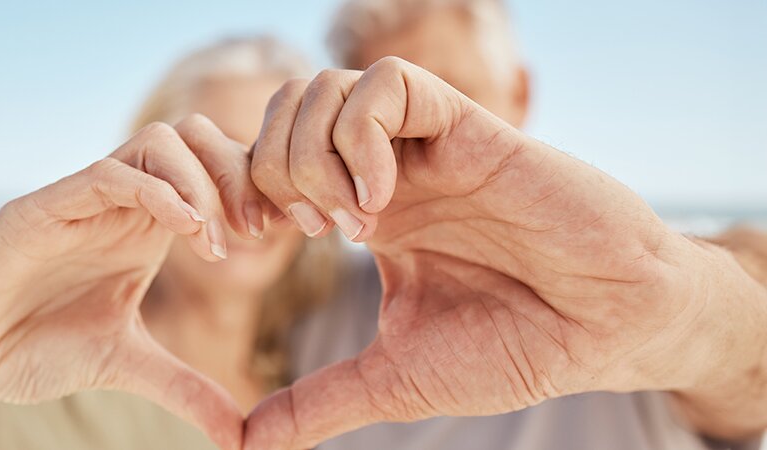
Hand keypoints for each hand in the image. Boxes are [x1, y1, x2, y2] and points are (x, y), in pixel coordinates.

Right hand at [0, 115, 262, 449]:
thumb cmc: (31, 346)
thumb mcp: (126, 364)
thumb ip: (184, 387)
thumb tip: (241, 436)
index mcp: (144, 224)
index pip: (213, 170)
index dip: (258, 191)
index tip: (289, 233)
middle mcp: (119, 202)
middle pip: (196, 137)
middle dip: (240, 174)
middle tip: (261, 230)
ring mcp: (81, 199)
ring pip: (158, 141)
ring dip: (203, 182)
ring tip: (218, 243)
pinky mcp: (42, 208)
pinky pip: (109, 174)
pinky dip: (157, 193)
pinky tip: (187, 236)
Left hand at [245, 57, 766, 447]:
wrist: (604, 330)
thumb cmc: (513, 348)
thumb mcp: (394, 379)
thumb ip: (319, 402)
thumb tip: (245, 445)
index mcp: (365, 213)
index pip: (268, 161)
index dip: (238, 191)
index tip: (248, 244)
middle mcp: (387, 170)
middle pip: (284, 113)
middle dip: (267, 168)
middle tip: (303, 231)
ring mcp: (423, 146)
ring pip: (324, 88)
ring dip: (311, 154)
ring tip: (348, 224)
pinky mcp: (466, 128)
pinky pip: (387, 84)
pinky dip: (361, 136)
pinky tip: (379, 203)